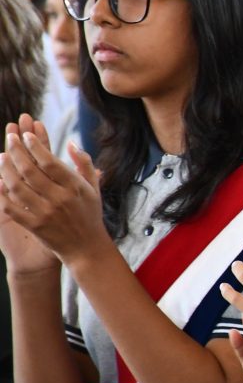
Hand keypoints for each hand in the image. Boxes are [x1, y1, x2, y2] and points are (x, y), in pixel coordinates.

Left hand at [0, 115, 105, 266]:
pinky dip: (2, 194)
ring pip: (18, 187)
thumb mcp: (93, 188)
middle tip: (10, 138)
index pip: (50, 162)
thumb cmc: (90, 214)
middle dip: (17, 151)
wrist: (86, 247)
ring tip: (2, 156)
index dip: (36, 146)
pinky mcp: (34, 226)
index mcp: (75, 187)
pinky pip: (12, 207)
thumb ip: (84, 163)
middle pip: (31, 170)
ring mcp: (46, 213)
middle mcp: (60, 199)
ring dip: (6, 169)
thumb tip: (71, 143)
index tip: (26, 135)